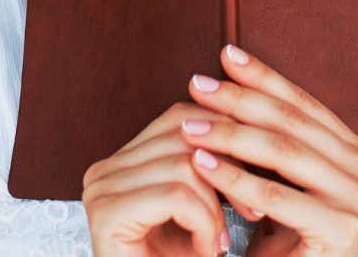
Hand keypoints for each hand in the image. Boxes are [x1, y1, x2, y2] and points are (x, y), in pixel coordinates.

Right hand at [82, 99, 258, 256]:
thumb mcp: (206, 206)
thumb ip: (213, 164)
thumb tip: (254, 114)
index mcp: (122, 162)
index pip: (183, 119)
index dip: (227, 142)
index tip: (258, 180)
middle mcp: (103, 170)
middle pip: (184, 135)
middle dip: (229, 172)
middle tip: (250, 215)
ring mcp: (100, 190)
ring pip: (185, 164)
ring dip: (217, 207)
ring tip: (219, 242)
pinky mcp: (106, 214)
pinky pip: (176, 194)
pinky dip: (205, 223)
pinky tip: (207, 250)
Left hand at [178, 44, 357, 256]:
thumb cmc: (285, 239)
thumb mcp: (281, 177)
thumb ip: (271, 134)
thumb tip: (229, 71)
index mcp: (357, 152)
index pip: (303, 105)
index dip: (263, 77)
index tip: (225, 55)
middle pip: (292, 124)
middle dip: (240, 100)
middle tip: (197, 84)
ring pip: (283, 154)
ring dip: (230, 135)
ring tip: (190, 126)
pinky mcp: (341, 231)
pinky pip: (274, 196)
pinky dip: (233, 178)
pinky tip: (201, 164)